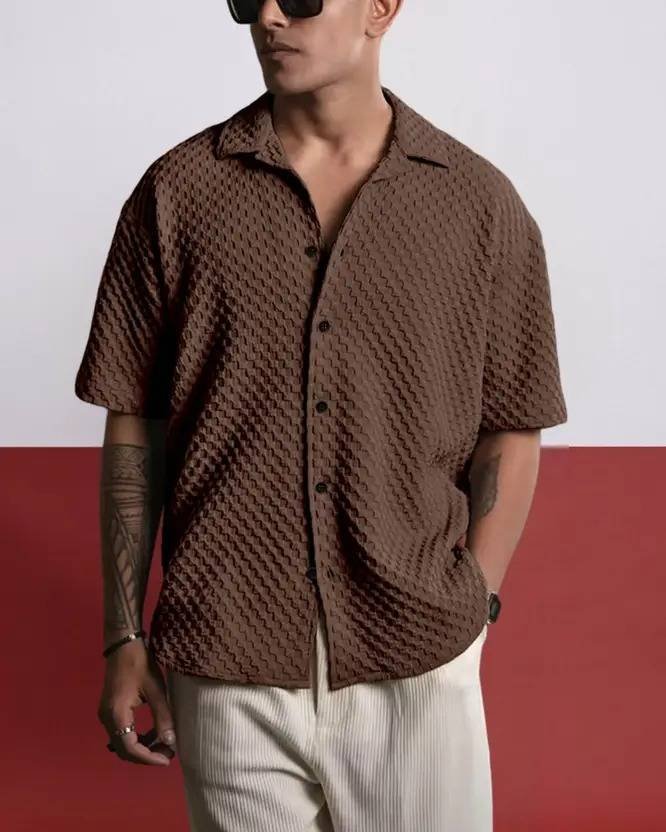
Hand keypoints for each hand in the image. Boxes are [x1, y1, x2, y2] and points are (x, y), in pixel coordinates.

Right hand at [98, 640, 176, 765]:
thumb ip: (163, 717)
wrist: (123, 645)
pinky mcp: (109, 710)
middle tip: (167, 754)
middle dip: (146, 756)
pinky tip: (152, 733)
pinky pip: (121, 732)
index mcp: (117, 715)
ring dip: (141, 747)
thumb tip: (170, 741)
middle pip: (123, 750)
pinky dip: (136, 737)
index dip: (149, 758)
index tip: (168, 759)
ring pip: (122, 742)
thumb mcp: (156, 690)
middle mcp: (106, 719)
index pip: (130, 749)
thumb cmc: (140, 664)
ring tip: (163, 744)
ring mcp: (106, 714)